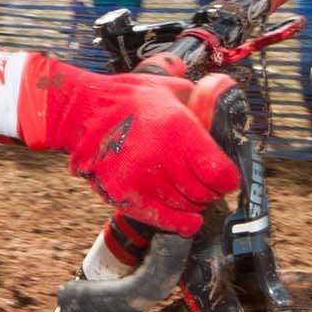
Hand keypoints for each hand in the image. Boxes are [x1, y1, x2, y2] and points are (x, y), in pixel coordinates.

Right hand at [16, 58, 238, 234]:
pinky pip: (164, 220)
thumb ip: (199, 102)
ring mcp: (141, 181)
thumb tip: (222, 108)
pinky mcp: (124, 196)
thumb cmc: (128, 99)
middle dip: (211, 191)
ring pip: (186, 208)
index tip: (226, 177)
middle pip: (205, 193)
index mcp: (178, 129)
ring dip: (193, 204)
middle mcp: (161, 158)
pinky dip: (180, 223)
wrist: (82, 113)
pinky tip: (188, 220)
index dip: (228, 179)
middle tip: (208, 185)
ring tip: (189, 192)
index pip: (220, 173)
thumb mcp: (169, 89)